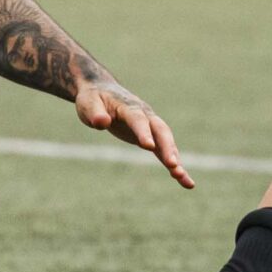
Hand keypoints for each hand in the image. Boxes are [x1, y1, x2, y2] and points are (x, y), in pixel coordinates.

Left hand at [76, 76, 193, 188]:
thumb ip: (95, 113)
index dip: (144, 132)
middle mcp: (145, 115)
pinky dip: (174, 165)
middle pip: (161, 131)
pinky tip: (183, 180)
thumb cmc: (93, 99)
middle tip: (173, 164)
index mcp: (129, 107)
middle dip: (168, 147)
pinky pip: (164, 151)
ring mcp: (150, 126)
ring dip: (175, 158)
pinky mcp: (150, 137)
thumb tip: (102, 122)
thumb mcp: (88, 104)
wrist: (102, 90)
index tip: (149, 147)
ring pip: (167, 142)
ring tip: (182, 178)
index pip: (138, 120)